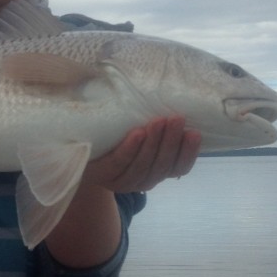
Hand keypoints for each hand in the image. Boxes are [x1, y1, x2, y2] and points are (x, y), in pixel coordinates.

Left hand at [82, 116, 201, 193]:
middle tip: (177, 118)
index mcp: (157, 172)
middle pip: (162, 165)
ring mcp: (123, 180)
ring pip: (142, 165)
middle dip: (171, 141)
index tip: (195, 133)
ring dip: (153, 143)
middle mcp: (143, 180)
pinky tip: (137, 133)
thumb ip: (157, 125)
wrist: (81, 154)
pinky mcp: (104, 174)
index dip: (188, 153)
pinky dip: (130, 148)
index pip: (179, 168)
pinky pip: (120, 162)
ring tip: (159, 121)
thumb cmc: (117, 139)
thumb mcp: (140, 134)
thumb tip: (177, 95)